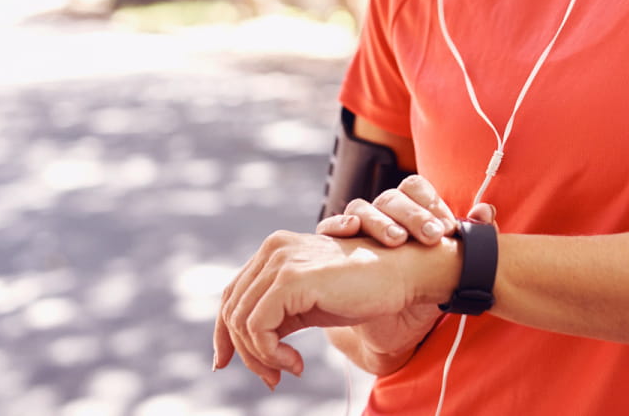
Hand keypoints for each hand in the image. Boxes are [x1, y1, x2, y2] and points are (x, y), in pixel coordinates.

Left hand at [213, 230, 417, 389]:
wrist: (403, 274)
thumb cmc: (364, 290)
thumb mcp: (311, 301)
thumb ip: (279, 311)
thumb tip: (244, 343)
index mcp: (274, 250)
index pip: (232, 295)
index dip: (225, 335)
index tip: (227, 363)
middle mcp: (272, 249)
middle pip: (232, 310)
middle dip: (246, 353)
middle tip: (273, 378)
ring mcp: (280, 261)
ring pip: (241, 323)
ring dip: (261, 358)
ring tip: (289, 369)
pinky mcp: (290, 279)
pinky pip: (257, 328)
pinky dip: (270, 354)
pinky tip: (296, 363)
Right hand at [313, 177, 495, 369]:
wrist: (392, 329)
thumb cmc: (422, 290)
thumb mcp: (448, 269)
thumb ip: (470, 241)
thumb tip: (486, 213)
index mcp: (409, 212)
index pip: (415, 188)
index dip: (431, 202)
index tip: (448, 227)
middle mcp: (381, 216)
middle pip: (391, 198)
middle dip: (413, 214)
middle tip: (433, 235)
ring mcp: (356, 231)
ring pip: (361, 208)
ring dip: (379, 220)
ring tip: (397, 239)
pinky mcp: (335, 251)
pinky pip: (328, 228)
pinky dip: (337, 224)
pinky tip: (350, 229)